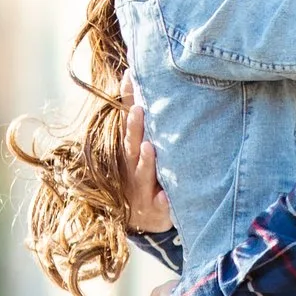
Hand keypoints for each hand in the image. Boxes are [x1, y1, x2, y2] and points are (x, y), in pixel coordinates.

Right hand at [119, 76, 171, 232]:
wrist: (142, 219)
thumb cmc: (146, 174)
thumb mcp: (143, 147)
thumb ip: (146, 120)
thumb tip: (144, 78)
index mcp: (130, 149)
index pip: (128, 120)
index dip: (128, 99)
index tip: (131, 76)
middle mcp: (131, 166)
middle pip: (131, 144)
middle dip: (134, 127)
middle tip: (140, 109)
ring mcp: (141, 188)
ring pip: (142, 173)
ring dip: (146, 161)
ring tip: (150, 148)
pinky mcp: (154, 210)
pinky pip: (159, 206)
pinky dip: (163, 202)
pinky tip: (167, 198)